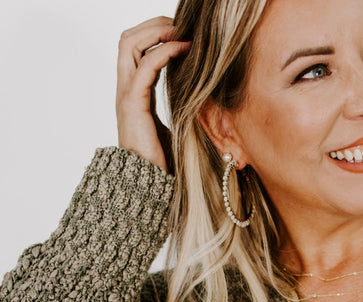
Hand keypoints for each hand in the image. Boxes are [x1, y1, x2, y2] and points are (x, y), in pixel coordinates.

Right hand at [116, 16, 190, 174]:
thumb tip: (206, 97)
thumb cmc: (163, 162)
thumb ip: (181, 105)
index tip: (182, 33)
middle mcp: (126, 88)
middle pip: (128, 38)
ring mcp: (126, 94)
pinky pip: (146, 65)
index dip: (156, 34)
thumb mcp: (176, 125)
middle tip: (180, 25)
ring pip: (130, 43)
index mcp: (135, 92)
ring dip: (157, 31)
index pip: (137, 49)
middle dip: (153, 25)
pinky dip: (165, 51)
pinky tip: (185, 49)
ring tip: (182, 31)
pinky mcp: (133, 103)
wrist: (149, 184)